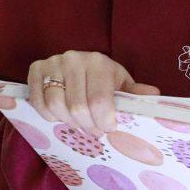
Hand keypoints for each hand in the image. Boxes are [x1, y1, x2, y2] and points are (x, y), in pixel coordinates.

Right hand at [25, 50, 156, 133]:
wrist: (79, 66)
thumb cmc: (104, 80)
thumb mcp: (122, 85)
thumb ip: (135, 93)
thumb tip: (153, 95)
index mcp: (98, 62)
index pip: (99, 100)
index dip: (103, 122)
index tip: (108, 128)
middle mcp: (73, 59)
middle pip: (77, 107)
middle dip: (87, 125)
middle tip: (93, 130)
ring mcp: (52, 63)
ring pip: (56, 106)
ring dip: (68, 121)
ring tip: (78, 122)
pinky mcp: (35, 70)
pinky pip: (38, 102)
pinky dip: (49, 116)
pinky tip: (61, 115)